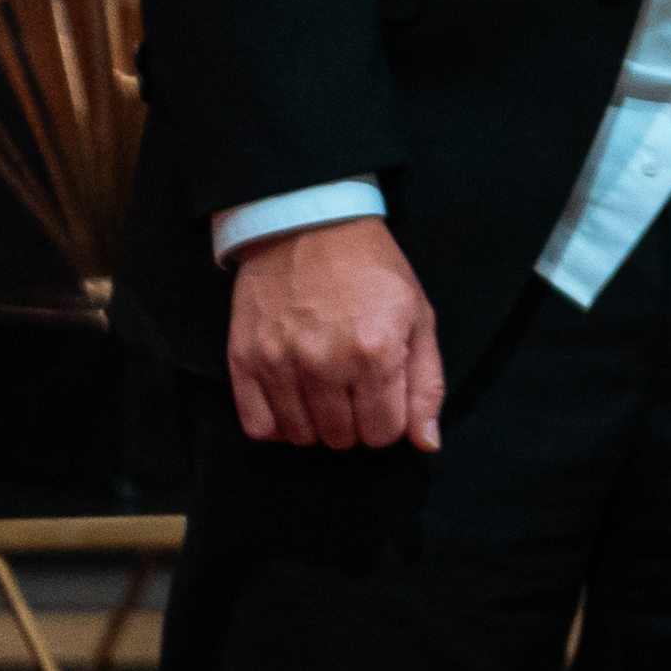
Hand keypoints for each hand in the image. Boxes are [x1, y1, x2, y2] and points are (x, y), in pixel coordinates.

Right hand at [227, 216, 442, 451]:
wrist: (309, 227)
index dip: (390, 421)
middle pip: (343, 439)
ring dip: (318, 424)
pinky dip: (277, 425)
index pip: (384, 433)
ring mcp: (278, 363)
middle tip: (356, 389)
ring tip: (325, 391)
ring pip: (302, 437)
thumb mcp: (420, 318)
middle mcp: (324, 363)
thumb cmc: (373, 271)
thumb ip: (426, 385)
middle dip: (356, 422)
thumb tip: (427, 443)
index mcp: (376, 353)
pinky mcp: (243, 360)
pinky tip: (293, 402)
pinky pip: (257, 426)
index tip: (386, 398)